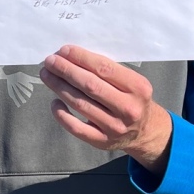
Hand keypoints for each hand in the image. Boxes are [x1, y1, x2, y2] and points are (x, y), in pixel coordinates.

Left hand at [39, 44, 171, 174]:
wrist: (145, 131)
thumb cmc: (132, 98)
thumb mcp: (131, 82)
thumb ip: (108, 71)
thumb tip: (72, 57)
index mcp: (138, 87)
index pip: (104, 68)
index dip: (81, 58)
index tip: (64, 50)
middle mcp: (128, 108)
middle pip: (90, 86)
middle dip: (66, 71)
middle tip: (50, 61)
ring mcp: (115, 127)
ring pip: (81, 104)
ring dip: (60, 87)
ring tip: (47, 75)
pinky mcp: (102, 142)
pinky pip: (77, 128)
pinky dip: (62, 115)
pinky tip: (54, 102)